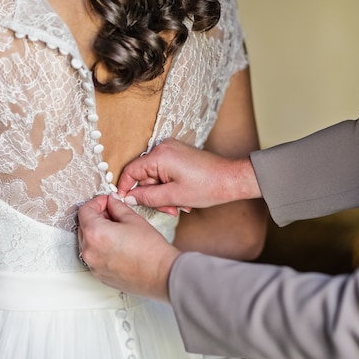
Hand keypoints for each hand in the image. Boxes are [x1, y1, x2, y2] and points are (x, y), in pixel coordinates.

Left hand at [77, 194, 180, 301]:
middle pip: (84, 226)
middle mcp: (89, 251)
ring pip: (88, 242)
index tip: (107, 201)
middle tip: (113, 212)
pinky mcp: (100, 275)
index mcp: (95, 234)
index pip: (85, 211)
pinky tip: (117, 245)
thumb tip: (111, 201)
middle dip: (96, 217)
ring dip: (97, 233)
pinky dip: (100, 248)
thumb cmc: (150, 250)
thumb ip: (117, 207)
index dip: (96, 202)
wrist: (162, 275)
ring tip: (116, 229)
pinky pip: (94, 256)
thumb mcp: (133, 219)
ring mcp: (93, 266)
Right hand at [117, 138, 260, 214]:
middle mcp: (164, 148)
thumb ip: (146, 197)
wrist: (232, 179)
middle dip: (153, 195)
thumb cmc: (208, 186)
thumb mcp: (173, 196)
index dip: (125, 188)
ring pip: (155, 176)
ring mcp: (172, 150)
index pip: (131, 171)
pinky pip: (165, 172)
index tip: (125, 202)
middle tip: (168, 210)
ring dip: (163, 193)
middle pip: (144, 175)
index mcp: (160, 156)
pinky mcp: (179, 155)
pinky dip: (170, 186)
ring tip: (179, 206)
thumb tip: (127, 198)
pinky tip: (182, 197)